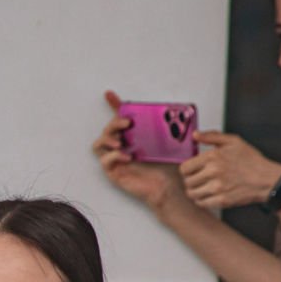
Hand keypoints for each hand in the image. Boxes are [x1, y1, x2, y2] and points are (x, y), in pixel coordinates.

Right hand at [93, 91, 188, 213]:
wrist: (169, 187)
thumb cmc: (169, 167)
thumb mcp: (171, 143)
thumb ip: (172, 130)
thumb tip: (181, 114)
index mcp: (132, 137)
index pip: (120, 119)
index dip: (114, 106)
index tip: (110, 94)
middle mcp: (121, 146)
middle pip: (107, 129)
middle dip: (114, 123)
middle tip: (128, 122)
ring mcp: (115, 159)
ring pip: (99, 144)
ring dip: (107, 138)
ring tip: (120, 140)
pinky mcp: (114, 172)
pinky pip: (105, 161)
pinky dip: (113, 156)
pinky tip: (127, 156)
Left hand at [180, 131, 280, 209]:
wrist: (267, 179)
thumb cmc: (252, 161)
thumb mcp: (234, 142)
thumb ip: (212, 137)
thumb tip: (195, 135)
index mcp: (213, 157)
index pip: (184, 168)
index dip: (188, 169)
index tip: (194, 170)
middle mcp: (214, 172)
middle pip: (187, 182)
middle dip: (192, 180)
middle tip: (201, 179)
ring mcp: (217, 188)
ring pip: (192, 194)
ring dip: (196, 191)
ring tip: (204, 187)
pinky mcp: (222, 200)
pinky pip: (201, 203)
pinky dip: (203, 200)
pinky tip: (210, 194)